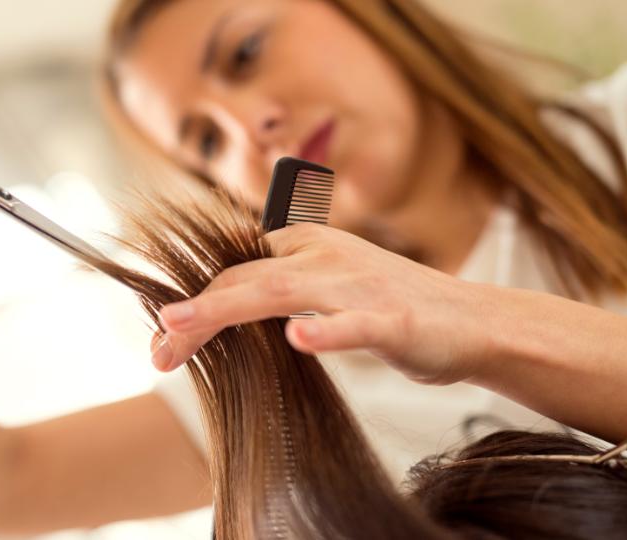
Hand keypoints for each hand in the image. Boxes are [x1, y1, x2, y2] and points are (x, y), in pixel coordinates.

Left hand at [150, 223, 491, 384]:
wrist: (472, 321)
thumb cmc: (390, 308)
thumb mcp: (325, 286)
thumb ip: (277, 287)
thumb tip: (218, 304)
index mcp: (304, 246)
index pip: (233, 273)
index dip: (191, 305)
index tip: (160, 342)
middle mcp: (324, 256)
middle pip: (243, 281)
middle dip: (192, 315)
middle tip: (154, 353)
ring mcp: (358, 286)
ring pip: (281, 293)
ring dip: (225, 311)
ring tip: (180, 326)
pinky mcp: (394, 319)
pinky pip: (355, 324)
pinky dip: (326, 331)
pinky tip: (297, 339)